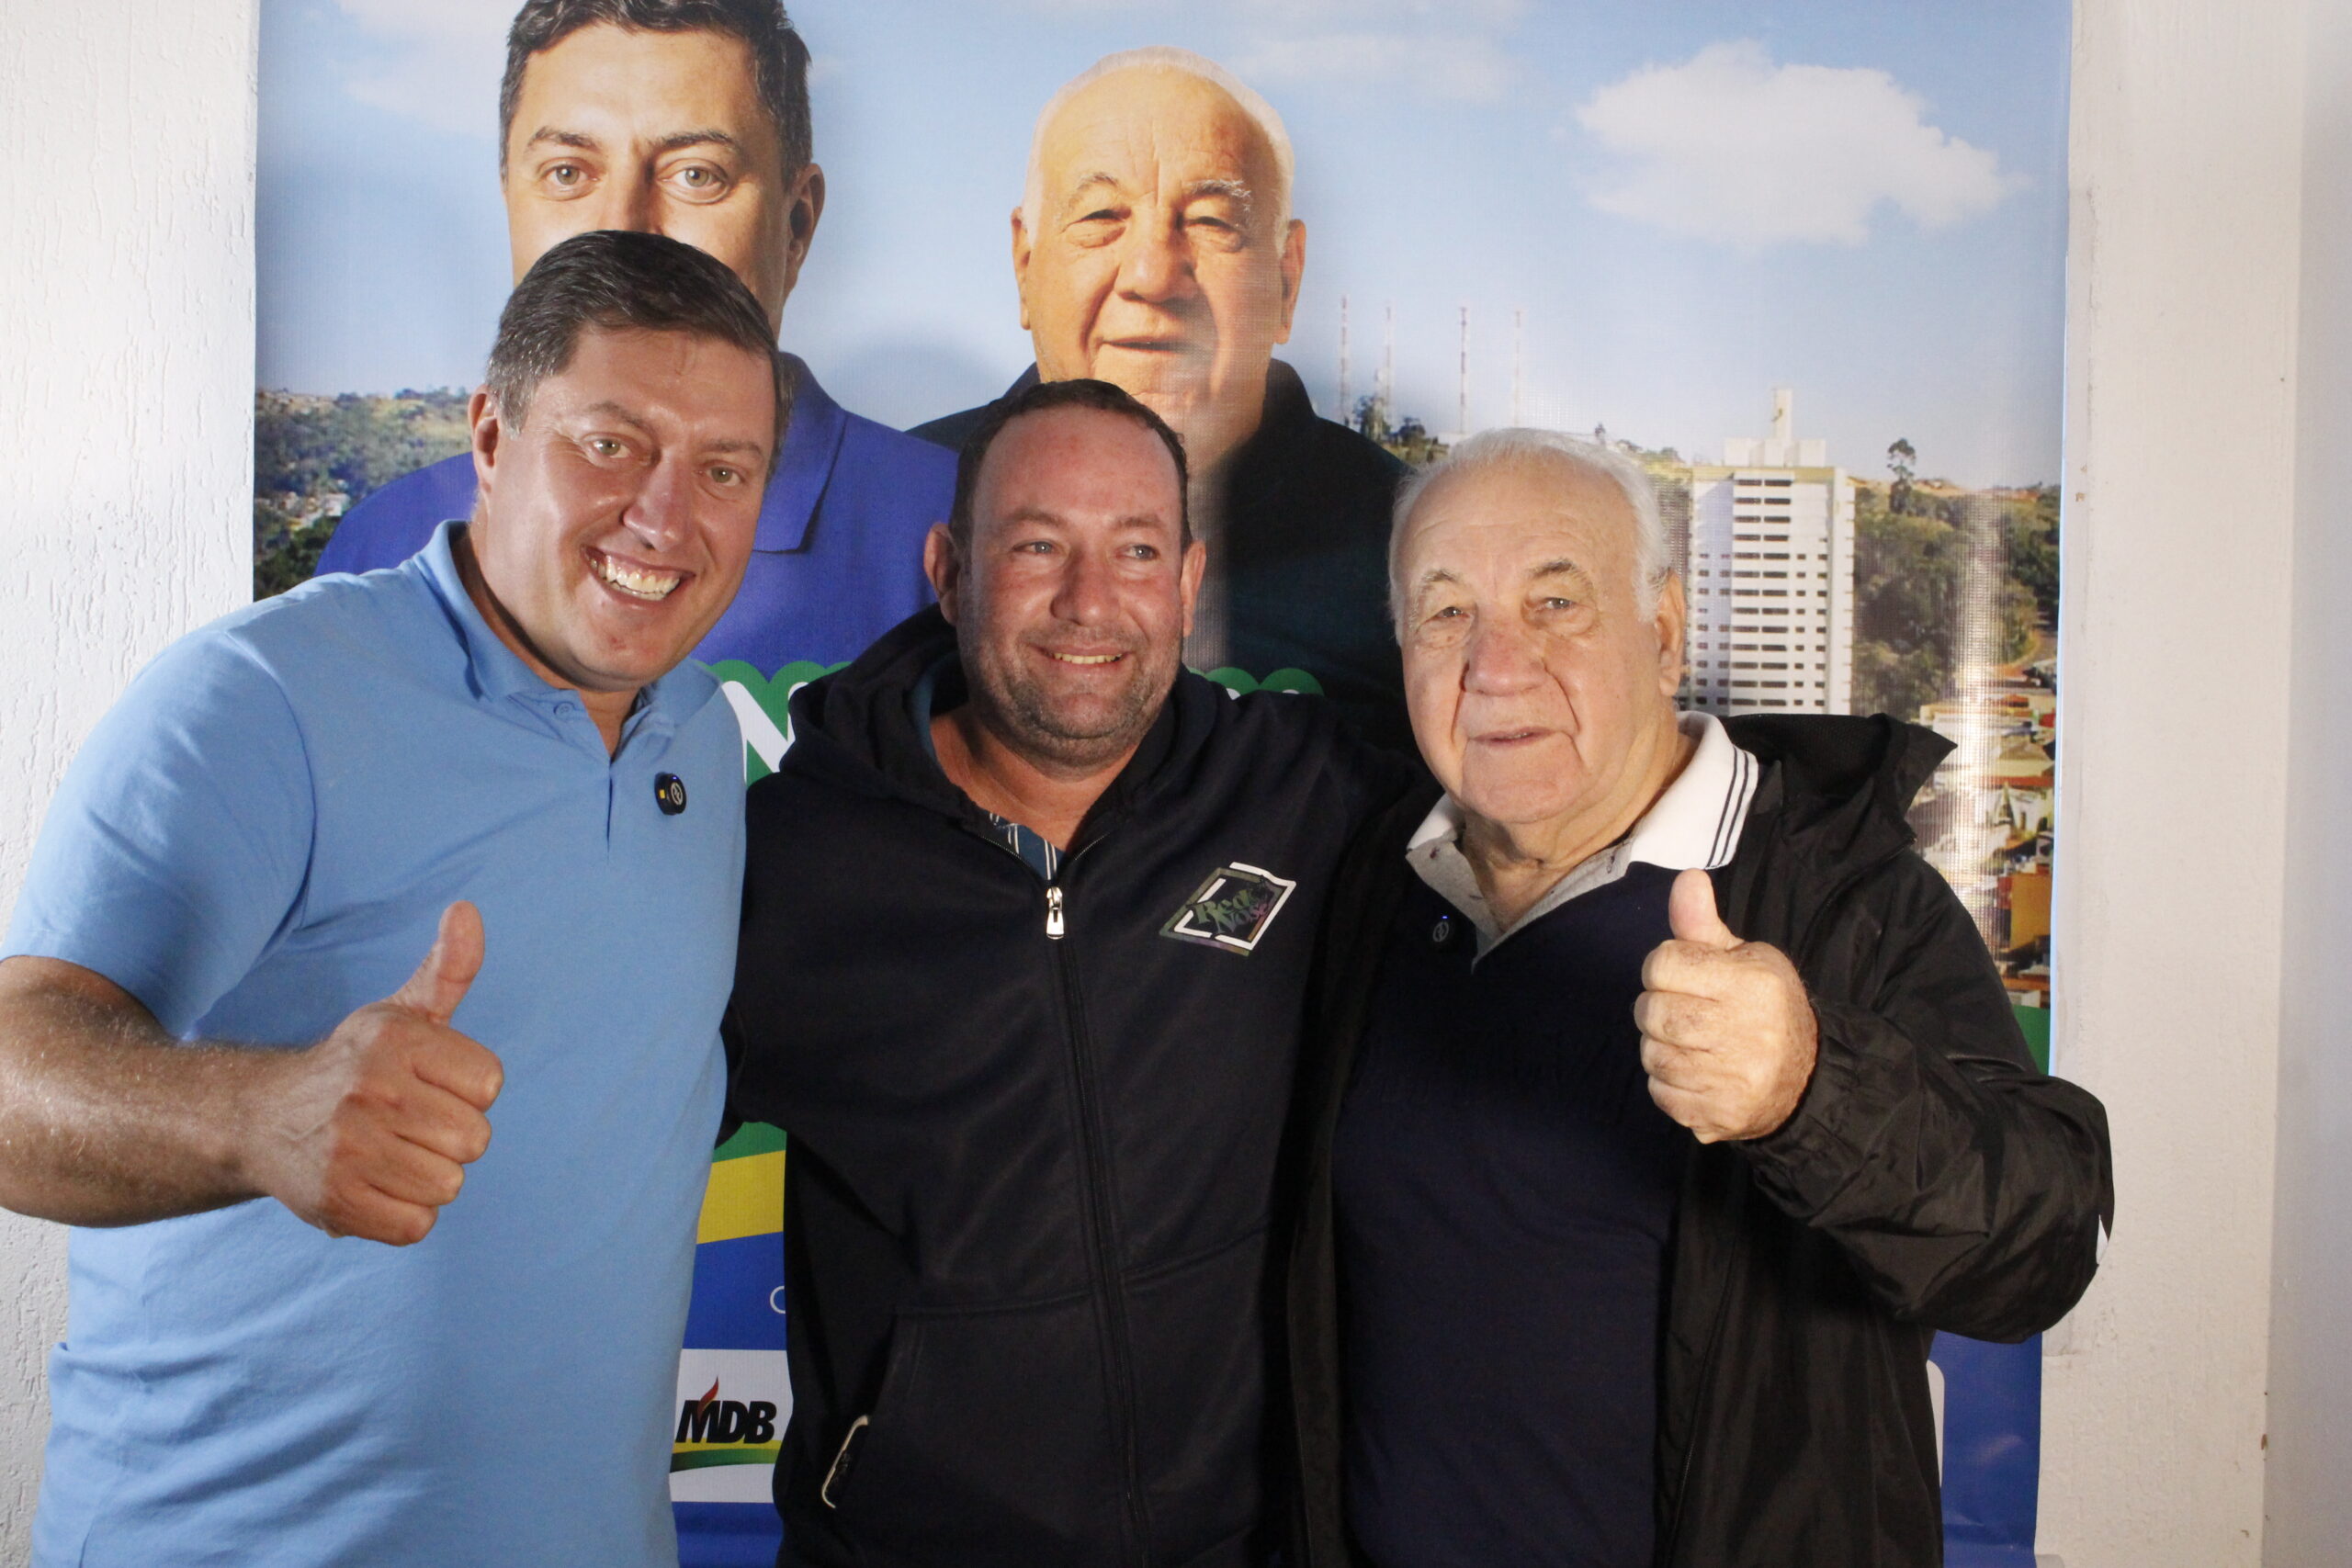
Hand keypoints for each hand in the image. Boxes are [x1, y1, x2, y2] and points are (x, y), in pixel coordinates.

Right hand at [242, 902, 503, 1243]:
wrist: (261, 1120)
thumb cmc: (355, 1066)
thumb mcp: (401, 1013)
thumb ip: (449, 969)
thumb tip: (468, 910)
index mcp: (393, 1041)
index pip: (489, 1084)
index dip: (467, 1089)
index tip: (430, 1084)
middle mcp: (368, 1092)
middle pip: (475, 1139)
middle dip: (450, 1135)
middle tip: (407, 1123)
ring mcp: (348, 1151)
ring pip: (449, 1184)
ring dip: (428, 1177)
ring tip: (390, 1153)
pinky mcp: (336, 1204)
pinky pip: (417, 1225)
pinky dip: (404, 1213)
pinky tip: (375, 1185)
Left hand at [1634, 870, 1817, 1142]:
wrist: (1805, 1078)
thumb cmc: (1763, 1006)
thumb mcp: (1743, 957)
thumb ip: (1703, 924)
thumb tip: (1687, 878)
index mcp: (1753, 983)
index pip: (1663, 963)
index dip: (1663, 967)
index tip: (1682, 975)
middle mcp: (1747, 1031)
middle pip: (1652, 1011)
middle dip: (1657, 1008)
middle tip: (1683, 1010)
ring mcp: (1735, 1078)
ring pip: (1653, 1054)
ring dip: (1660, 1047)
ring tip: (1690, 1043)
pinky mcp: (1722, 1113)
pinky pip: (1661, 1093)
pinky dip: (1667, 1083)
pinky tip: (1694, 1072)